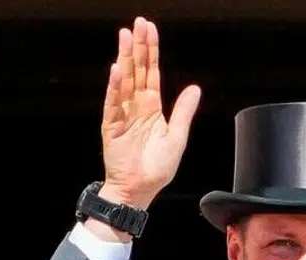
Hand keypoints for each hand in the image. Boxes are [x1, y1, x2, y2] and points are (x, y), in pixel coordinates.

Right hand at [98, 17, 200, 209]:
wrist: (139, 191)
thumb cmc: (156, 169)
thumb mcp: (177, 137)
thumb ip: (184, 111)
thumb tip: (194, 88)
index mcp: (151, 108)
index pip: (151, 73)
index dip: (151, 51)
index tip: (149, 30)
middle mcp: (135, 107)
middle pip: (137, 70)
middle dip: (137, 47)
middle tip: (137, 24)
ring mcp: (122, 115)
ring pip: (124, 81)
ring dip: (125, 59)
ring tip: (125, 37)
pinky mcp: (111, 127)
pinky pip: (113, 103)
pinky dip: (114, 87)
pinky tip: (117, 70)